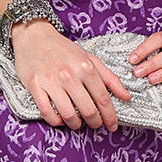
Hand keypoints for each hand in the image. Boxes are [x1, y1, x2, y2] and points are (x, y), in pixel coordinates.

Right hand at [11, 19, 131, 130]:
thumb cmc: (64, 48)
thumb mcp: (90, 58)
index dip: (110, 116)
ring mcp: (51, 80)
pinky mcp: (35, 85)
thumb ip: (110, 78)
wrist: (34, 36)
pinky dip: (55, 121)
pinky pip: (47, 112)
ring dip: (75, 124)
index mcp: (86, 67)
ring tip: (77, 123)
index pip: (103, 98)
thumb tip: (127, 96)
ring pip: (68, 114)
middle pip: (88, 110)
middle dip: (95, 123)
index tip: (112, 126)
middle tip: (95, 125)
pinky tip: (60, 119)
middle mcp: (69, 74)